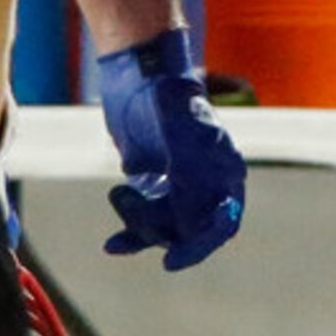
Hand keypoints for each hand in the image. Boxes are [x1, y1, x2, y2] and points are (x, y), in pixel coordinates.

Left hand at [95, 27, 246, 270]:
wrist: (140, 75)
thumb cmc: (166, 92)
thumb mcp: (178, 120)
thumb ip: (189, 151)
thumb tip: (192, 181)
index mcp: (223, 169)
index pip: (223, 220)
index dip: (201, 245)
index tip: (172, 260)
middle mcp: (207, 181)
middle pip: (190, 230)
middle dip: (160, 230)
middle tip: (132, 216)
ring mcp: (181, 185)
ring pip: (165, 228)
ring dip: (139, 224)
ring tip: (119, 194)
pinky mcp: (156, 185)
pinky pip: (147, 221)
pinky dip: (130, 234)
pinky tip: (112, 245)